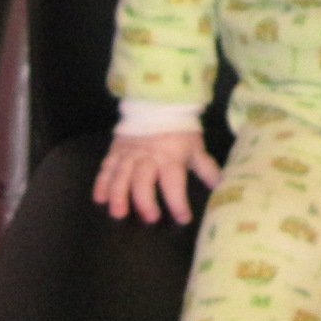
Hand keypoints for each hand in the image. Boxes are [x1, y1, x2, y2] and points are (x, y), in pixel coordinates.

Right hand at [93, 129, 221, 223]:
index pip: (174, 181)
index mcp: (170, 157)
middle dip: (145, 200)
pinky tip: (99, 198)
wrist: (158, 102)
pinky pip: (106, 166)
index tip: (182, 218)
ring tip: (118, 212)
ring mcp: (129, 153)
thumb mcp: (195, 148)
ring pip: (121, 175)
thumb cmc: (179, 130)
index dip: (177, 201)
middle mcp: (148, 156)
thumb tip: (221, 186)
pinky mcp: (115, 150)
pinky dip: (101, 182)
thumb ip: (206, 168)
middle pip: (143, 179)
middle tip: (149, 218)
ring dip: (118, 194)